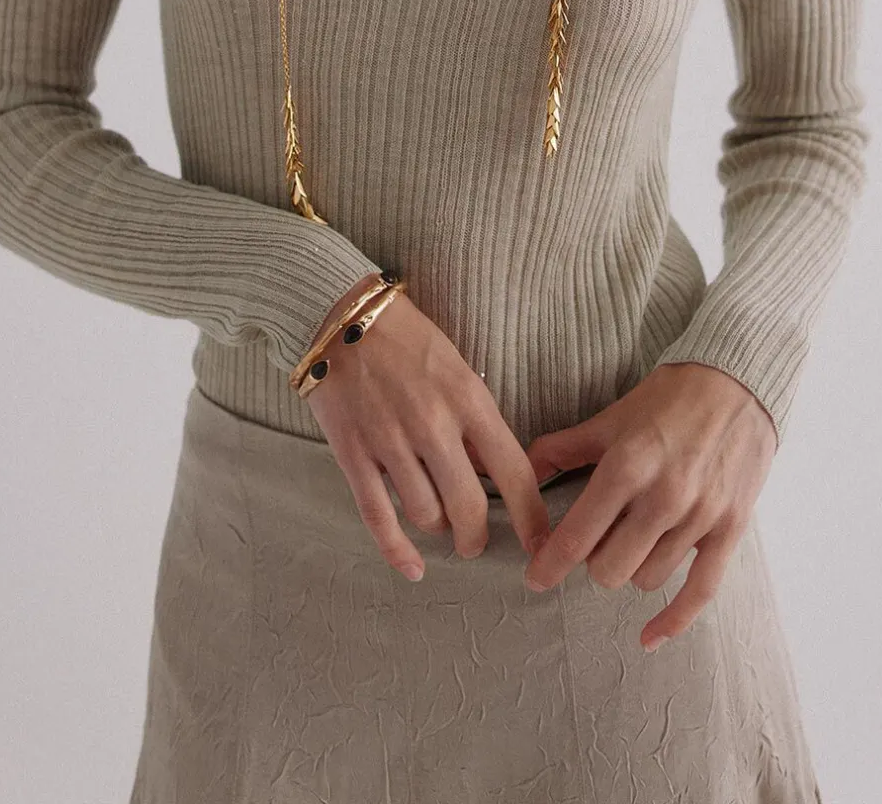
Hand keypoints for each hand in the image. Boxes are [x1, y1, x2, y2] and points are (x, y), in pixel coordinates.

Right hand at [302, 285, 552, 581]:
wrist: (340, 314)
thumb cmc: (406, 338)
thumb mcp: (456, 367)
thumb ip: (473, 420)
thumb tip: (492, 472)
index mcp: (468, 398)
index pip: (513, 471)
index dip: (531, 517)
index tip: (541, 543)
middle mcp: (433, 423)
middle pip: (469, 507)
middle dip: (477, 536)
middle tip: (476, 542)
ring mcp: (390, 440)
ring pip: (426, 515)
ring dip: (438, 531)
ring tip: (441, 528)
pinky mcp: (353, 452)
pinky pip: (378, 516)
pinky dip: (397, 551)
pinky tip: (412, 567)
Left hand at [521, 361, 776, 650]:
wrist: (737, 381)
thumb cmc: (669, 397)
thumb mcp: (611, 418)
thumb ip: (562, 449)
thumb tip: (519, 472)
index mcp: (626, 466)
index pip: (578, 536)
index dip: (550, 564)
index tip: (535, 578)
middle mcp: (663, 496)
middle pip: (610, 569)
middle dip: (594, 562)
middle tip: (595, 542)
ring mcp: (699, 516)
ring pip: (648, 578)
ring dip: (632, 568)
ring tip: (633, 541)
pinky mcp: (730, 529)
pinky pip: (701, 591)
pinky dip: (673, 620)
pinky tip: (648, 637)